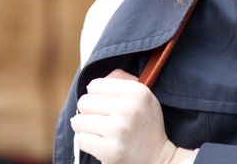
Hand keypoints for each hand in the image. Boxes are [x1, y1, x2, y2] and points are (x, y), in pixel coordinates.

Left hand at [70, 70, 193, 163]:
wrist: (157, 158)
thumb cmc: (146, 124)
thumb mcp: (143, 95)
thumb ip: (120, 80)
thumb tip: (92, 84)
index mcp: (136, 91)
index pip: (94, 85)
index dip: (97, 95)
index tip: (105, 104)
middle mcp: (127, 108)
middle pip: (84, 102)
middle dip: (89, 111)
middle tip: (100, 118)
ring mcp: (118, 130)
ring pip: (78, 121)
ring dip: (85, 127)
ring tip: (97, 130)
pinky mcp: (110, 151)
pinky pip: (80, 139)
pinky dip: (86, 141)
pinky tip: (97, 142)